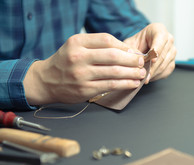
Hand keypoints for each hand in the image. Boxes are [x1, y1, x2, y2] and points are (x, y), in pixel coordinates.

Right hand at [24, 33, 145, 104]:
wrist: (47, 81)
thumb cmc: (66, 62)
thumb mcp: (76, 46)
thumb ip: (97, 45)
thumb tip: (126, 50)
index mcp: (77, 43)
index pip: (107, 40)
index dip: (124, 46)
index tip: (134, 52)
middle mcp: (78, 57)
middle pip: (113, 56)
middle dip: (132, 60)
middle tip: (142, 62)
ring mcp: (82, 74)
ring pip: (114, 72)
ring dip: (132, 73)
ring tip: (141, 74)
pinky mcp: (86, 89)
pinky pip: (111, 85)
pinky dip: (125, 84)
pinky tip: (133, 83)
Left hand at [124, 23, 176, 82]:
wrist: (141, 48)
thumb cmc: (137, 43)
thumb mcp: (130, 44)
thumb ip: (131, 49)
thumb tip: (133, 57)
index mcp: (159, 30)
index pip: (161, 39)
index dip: (156, 50)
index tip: (152, 60)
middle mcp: (169, 39)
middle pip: (162, 55)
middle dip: (152, 67)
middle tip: (144, 75)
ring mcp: (172, 51)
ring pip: (164, 65)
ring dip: (153, 73)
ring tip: (144, 78)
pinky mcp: (172, 61)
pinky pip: (166, 71)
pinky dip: (157, 76)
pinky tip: (149, 77)